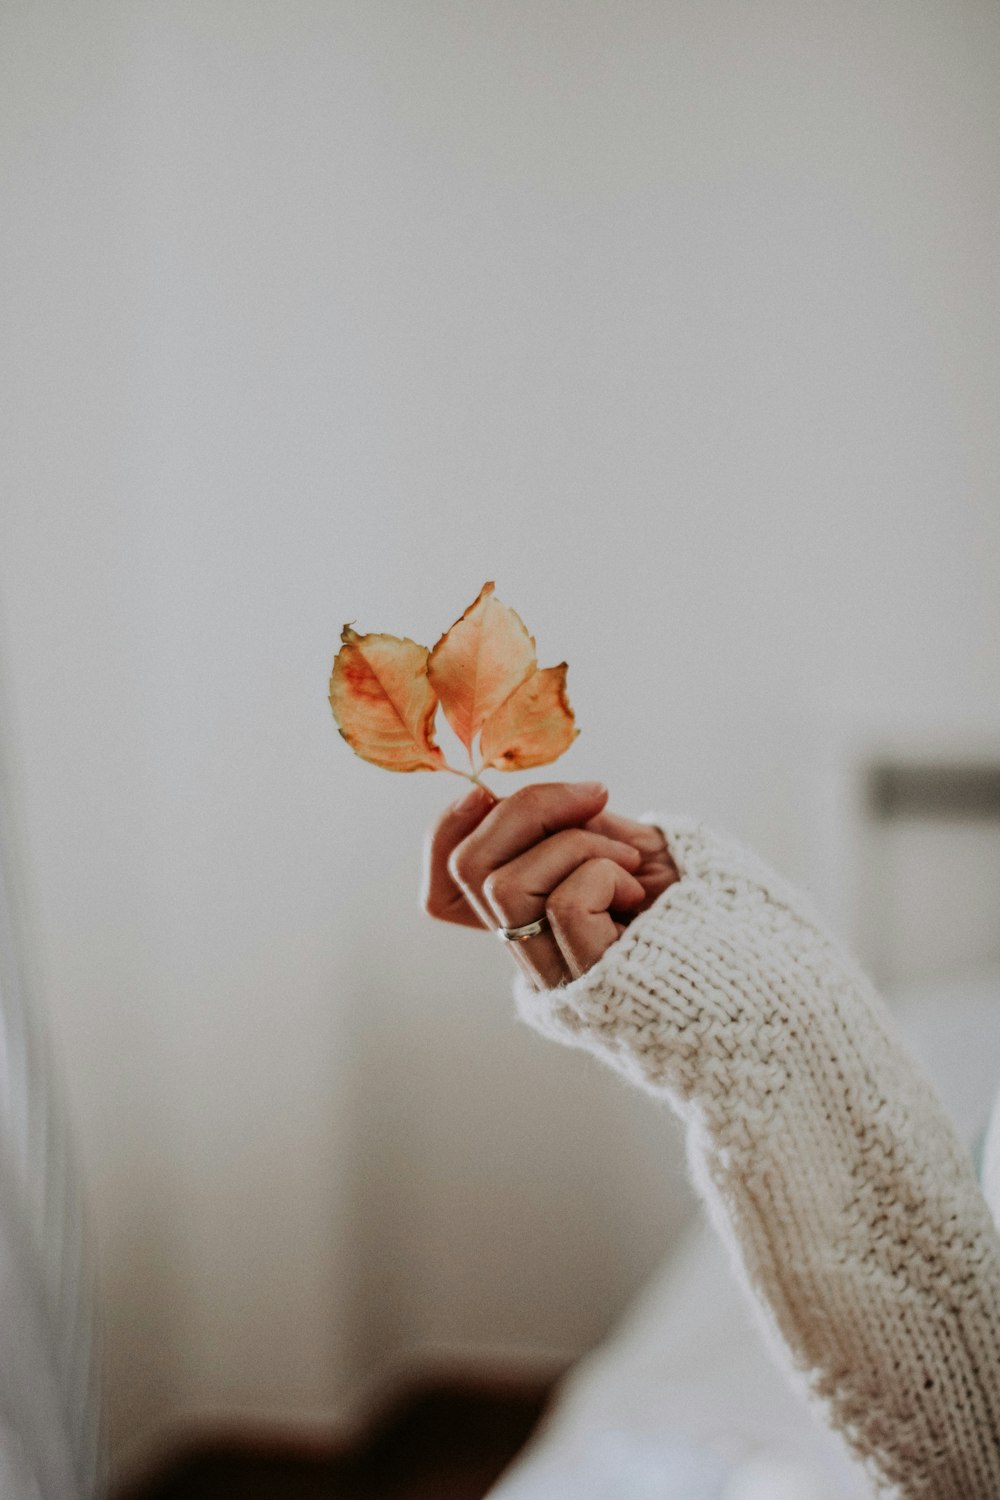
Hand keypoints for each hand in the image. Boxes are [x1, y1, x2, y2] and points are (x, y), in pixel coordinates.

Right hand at [422, 781, 679, 988]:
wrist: (753, 949)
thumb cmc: (694, 900)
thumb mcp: (617, 846)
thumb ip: (561, 831)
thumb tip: (497, 796)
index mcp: (531, 919)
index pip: (444, 893)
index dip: (443, 836)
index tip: (482, 792)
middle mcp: (531, 952)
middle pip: (469, 871)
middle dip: (524, 810)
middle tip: (595, 798)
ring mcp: (556, 973)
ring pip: (505, 885)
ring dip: (575, 843)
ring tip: (626, 859)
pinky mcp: (591, 981)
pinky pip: (564, 904)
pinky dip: (603, 872)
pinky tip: (638, 893)